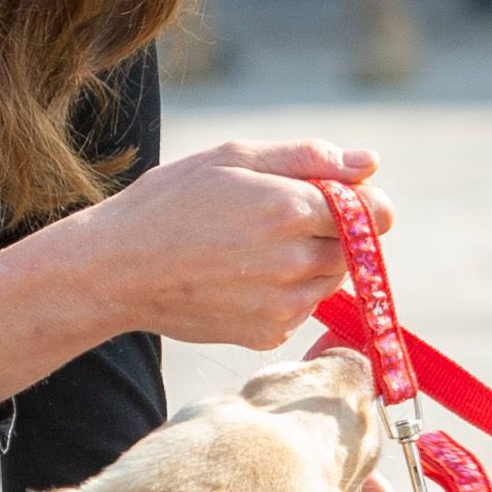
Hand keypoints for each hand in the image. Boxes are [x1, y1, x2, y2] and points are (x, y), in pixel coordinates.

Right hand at [54, 139, 391, 349]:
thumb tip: (372, 163)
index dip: (363, 203)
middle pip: (355, 250)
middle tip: (276, 220)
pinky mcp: (266, 334)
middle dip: (331, 232)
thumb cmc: (170, 202)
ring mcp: (282, 306)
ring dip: (309, 264)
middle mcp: (294, 263)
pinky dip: (284, 295)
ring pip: (329, 281)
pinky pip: (299, 311)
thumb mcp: (234, 158)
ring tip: (252, 248)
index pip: (375, 213)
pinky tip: (240, 278)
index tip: (337, 198)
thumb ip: (310, 158)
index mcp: (291, 210)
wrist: (116, 270)